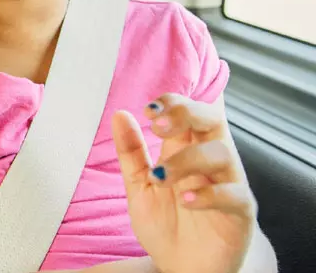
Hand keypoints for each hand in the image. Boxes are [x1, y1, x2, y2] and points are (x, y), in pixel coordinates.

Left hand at [112, 93, 257, 272]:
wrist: (185, 268)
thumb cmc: (168, 223)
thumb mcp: (140, 186)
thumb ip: (131, 152)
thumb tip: (119, 115)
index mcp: (187, 149)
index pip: (189, 111)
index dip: (173, 103)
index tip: (148, 111)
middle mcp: (211, 161)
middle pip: (212, 120)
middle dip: (186, 114)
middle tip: (158, 127)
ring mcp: (228, 184)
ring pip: (222, 154)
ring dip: (187, 159)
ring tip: (160, 177)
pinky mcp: (240, 212)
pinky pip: (234, 194)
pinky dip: (209, 194)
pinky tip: (185, 201)